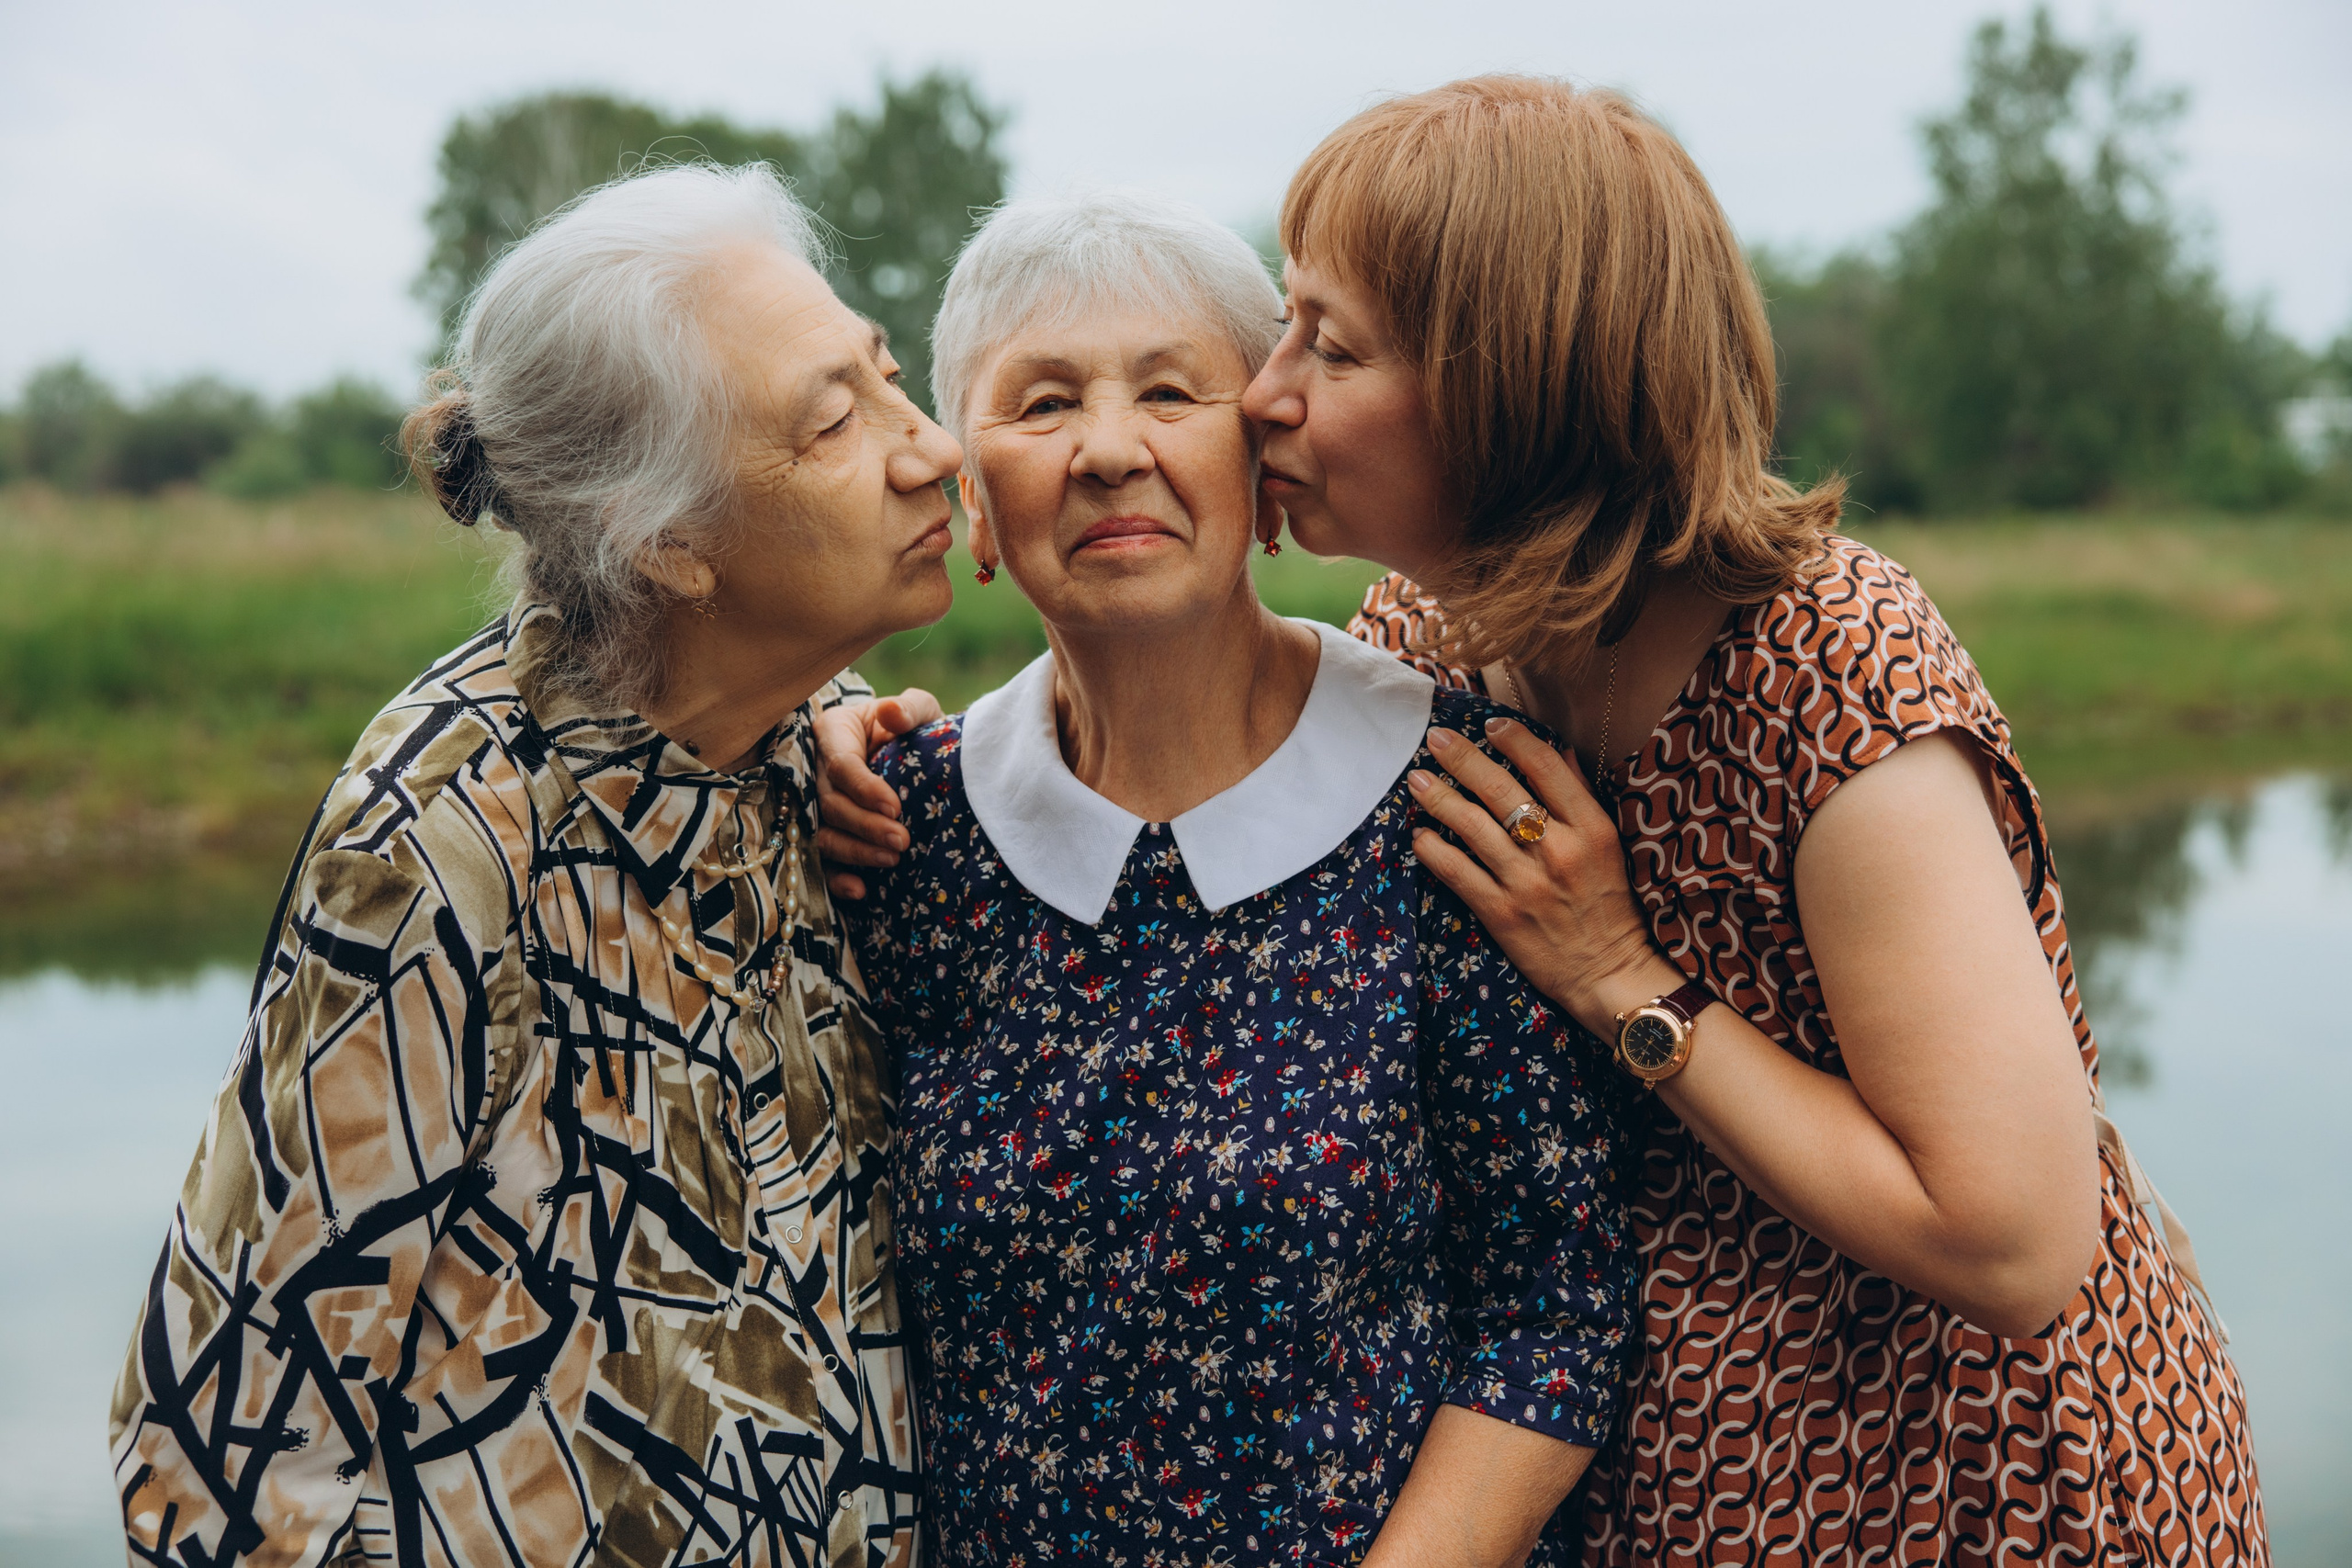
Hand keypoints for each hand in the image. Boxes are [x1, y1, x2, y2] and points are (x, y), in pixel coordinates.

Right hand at [814, 690, 941, 899]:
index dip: (864, 788)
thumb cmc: (910, 727)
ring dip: (855, 852)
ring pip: (822, 834)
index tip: (895, 807)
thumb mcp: (917, 709)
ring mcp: (815, 804)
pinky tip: (861, 890)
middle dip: (864, 826)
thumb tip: (892, 712)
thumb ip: (909, 708)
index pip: (840, 764)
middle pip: (829, 803)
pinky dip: (836, 879)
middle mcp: (815, 769)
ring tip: (892, 861)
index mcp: (834, 733)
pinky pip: (820, 860)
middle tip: (902, 841)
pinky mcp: (823, 832)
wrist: (909, 753)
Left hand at [1408, 720, 1679, 1034]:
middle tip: (1436, 738)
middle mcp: (1559, 850)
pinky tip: (1420, 835)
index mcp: (1592, 829)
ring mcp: (1527, 883)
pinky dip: (1435, 851)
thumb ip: (1582, 797)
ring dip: (1439, 799)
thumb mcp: (1608, 846)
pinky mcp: (1502, 913)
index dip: (1514, 741)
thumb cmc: (1609, 906)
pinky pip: (1458, 873)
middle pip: (1503, 791)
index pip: (1547, 768)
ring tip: (1417, 781)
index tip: (1490, 726)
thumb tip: (1556, 750)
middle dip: (1463, 759)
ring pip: (1473, 827)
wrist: (1609, 972)